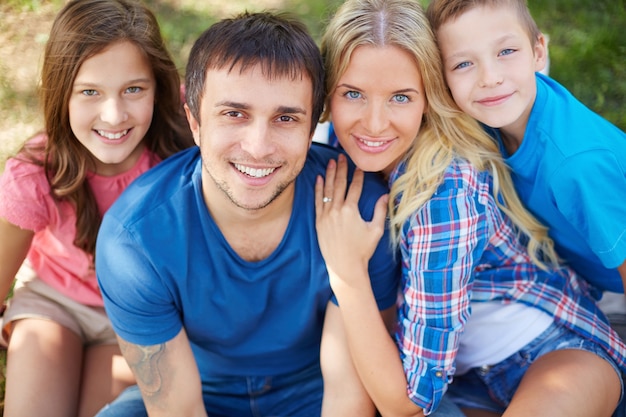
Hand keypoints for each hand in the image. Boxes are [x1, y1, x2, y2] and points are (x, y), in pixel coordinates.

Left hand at [315, 154, 388, 288]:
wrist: (344, 267)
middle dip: (341, 169)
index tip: (359, 166)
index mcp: (351, 211)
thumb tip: (386, 195)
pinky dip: (318, 189)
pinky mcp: (319, 222)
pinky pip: (317, 201)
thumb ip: (380, 211)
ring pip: (327, 190)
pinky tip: (318, 178)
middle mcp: (337, 210)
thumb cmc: (362, 250)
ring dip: (329, 174)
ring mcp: (326, 215)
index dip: (357, 175)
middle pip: (339, 184)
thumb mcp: (375, 230)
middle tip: (342, 156)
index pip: (355, 187)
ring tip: (331, 161)